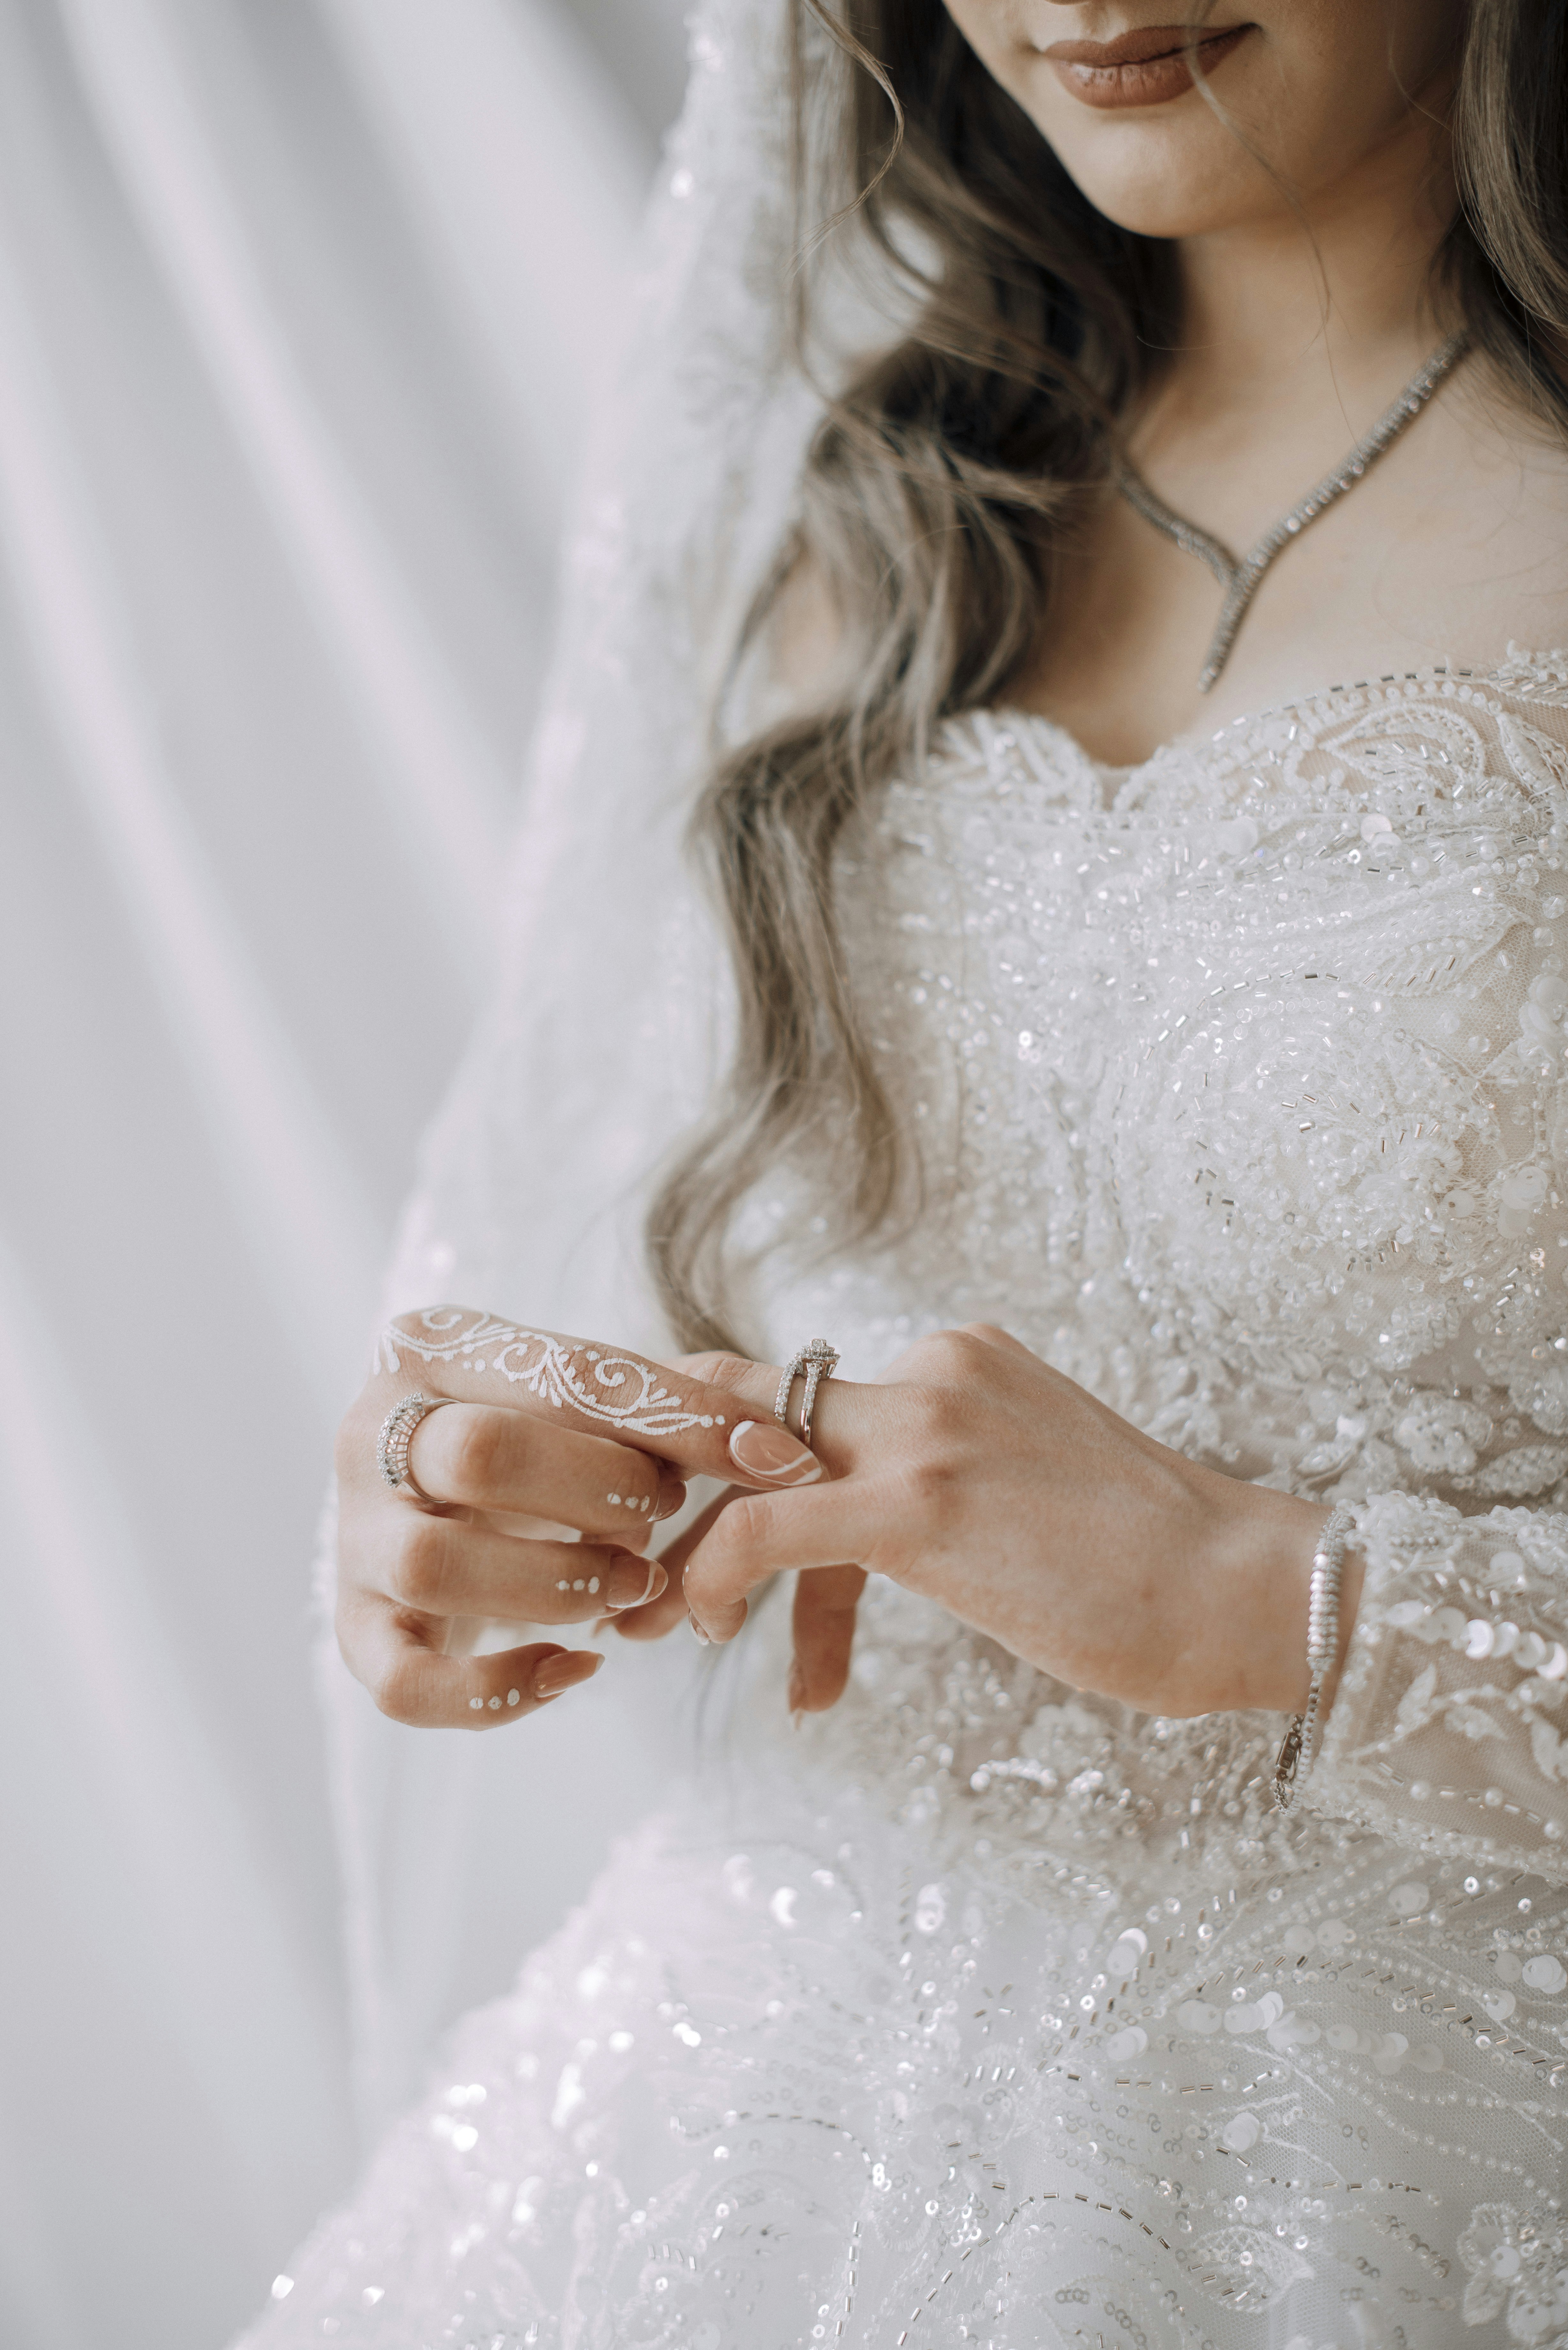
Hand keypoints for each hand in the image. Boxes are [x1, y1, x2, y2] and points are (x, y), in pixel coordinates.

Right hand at [334, 1305, 822, 1726]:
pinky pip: (406, 1684)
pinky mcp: (353, 1629)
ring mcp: (354, 1536)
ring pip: (438, 1566)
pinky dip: (500, 1691)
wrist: (437, 1497)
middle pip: (480, 1457)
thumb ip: (674, 1419)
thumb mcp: (593, 1410)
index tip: (778, 1459)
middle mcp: (373, 1432)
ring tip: (630, 1582)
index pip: (568, 1375)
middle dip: (598, 1494)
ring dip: (558, 1585)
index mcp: (434, 1348)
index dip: (682, 1421)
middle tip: (660, 1521)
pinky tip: (573, 1668)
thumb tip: (783, 1456)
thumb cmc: (535, 1443)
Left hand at [681, 1326, 1362, 1722]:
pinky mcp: (919, 1502)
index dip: (734, 1455)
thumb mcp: (1024, 1488)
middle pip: (747, 1403)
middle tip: (633, 1554)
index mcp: (960, 1359)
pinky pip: (763, 1525)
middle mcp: (933, 1369)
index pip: (811, 1403)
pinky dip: (714, 1574)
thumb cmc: (1146, 1568)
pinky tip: (717, 1629)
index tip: (697, 1520)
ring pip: (743, 1462)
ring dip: (687, 1547)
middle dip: (672, 1471)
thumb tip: (865, 1538)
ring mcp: (925, 1428)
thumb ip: (940, 1482)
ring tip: (674, 1627)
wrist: (1243, 1588)